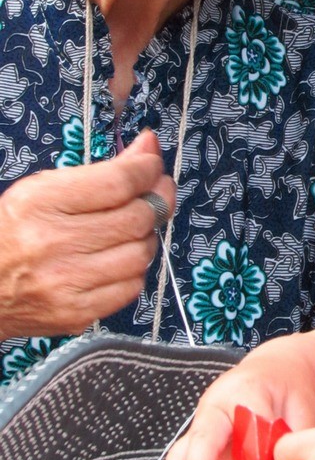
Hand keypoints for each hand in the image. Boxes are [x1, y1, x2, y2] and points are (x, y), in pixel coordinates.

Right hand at [0, 130, 173, 338]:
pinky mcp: (77, 313)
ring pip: (141, 253)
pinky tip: (116, 260)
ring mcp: (66, 282)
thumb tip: (148, 146)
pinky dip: (133, 270)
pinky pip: (131, 287)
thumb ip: (104, 170)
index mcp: (40, 203)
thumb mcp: (45, 189)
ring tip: (130, 230)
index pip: (117, 182)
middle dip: (155, 202)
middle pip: (137, 218)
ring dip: (145, 237)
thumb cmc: (12, 234)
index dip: (146, 170)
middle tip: (154, 195)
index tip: (152, 166)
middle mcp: (52, 243)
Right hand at [155, 336, 314, 459]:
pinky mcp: (208, 444)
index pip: (220, 433)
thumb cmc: (289, 385)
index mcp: (239, 394)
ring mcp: (208, 427)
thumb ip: (286, 441)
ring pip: (184, 456)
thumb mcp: (299, 407)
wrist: (278, 370)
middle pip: (194, 445)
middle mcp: (215, 410)